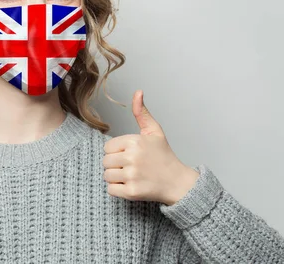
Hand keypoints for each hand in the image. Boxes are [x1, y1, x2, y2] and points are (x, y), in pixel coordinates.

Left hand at [103, 90, 199, 205]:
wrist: (177, 181)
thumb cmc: (163, 155)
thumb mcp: (155, 131)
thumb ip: (142, 113)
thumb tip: (138, 92)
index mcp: (135, 141)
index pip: (107, 147)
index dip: (117, 151)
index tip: (130, 154)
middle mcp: (132, 157)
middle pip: (105, 162)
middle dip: (115, 164)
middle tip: (131, 166)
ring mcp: (132, 175)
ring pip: (107, 176)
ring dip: (116, 177)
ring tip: (131, 175)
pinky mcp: (131, 192)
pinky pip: (110, 190)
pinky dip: (118, 189)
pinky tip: (131, 185)